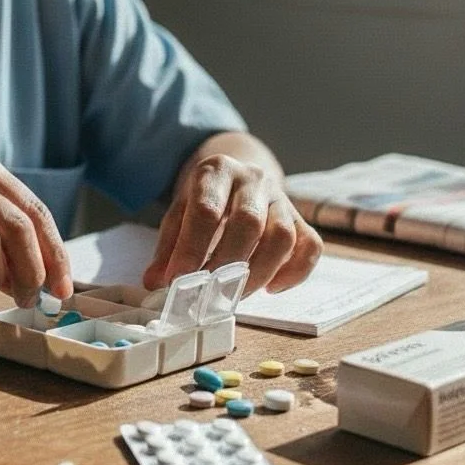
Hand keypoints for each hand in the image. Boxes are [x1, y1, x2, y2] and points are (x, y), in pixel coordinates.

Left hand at [142, 153, 321, 295]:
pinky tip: (270, 288)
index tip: (178, 280)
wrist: (239, 175)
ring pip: (282, 236)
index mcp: (217, 170)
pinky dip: (293, 273)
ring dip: (258, 273)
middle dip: (227, 264)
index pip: (206, 210)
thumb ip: (169, 247)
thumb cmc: (205, 199)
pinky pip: (309, 246)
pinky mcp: (300, 217)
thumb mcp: (179, 213)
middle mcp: (253, 179)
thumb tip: (155, 283)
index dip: (192, 248)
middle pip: (248, 222)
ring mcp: (281, 197)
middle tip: (209, 294)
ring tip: (235, 294)